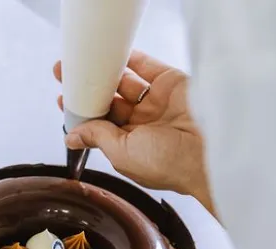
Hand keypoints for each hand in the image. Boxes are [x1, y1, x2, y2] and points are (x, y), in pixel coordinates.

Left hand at [54, 51, 215, 215]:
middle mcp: (145, 125)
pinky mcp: (172, 85)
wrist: (210, 151)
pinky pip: (147, 68)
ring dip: (105, 74)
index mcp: (132, 146)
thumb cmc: (171, 165)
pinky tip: (113, 55)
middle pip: (111, 103)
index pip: (101, 126)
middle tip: (68, 75)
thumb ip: (98, 138)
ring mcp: (158, 104)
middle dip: (89, 91)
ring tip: (85, 64)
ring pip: (126, 84)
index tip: (65, 99)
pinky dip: (130, 60)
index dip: (83, 113)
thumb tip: (73, 136)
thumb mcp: (123, 154)